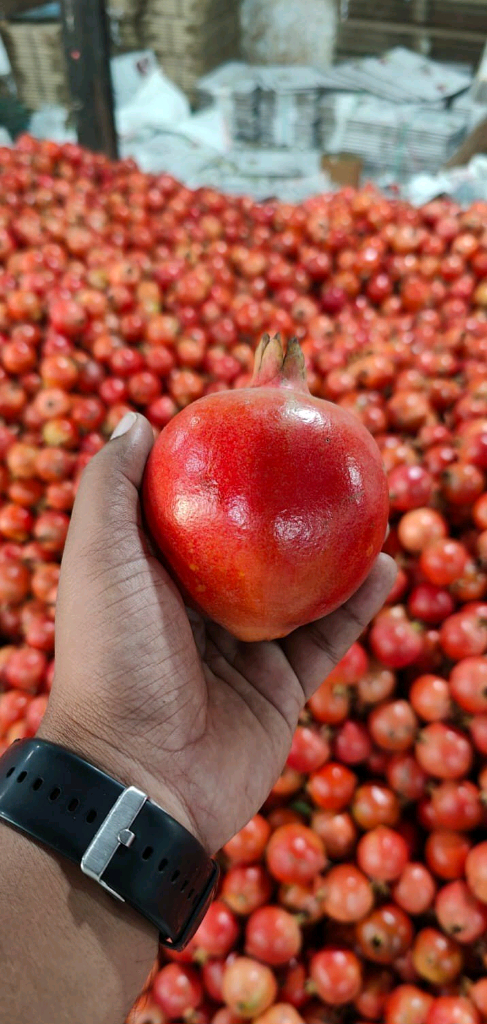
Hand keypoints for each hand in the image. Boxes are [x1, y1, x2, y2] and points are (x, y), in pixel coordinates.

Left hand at [42, 412, 395, 853]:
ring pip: (299, 588)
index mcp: (152, 575)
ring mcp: (241, 649)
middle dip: (287, 505)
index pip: (192, 506)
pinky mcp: (278, 688)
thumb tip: (138, 418)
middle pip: (252, 543)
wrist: (140, 779)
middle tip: (326, 458)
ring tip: (369, 505)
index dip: (223, 465)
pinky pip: (328, 638)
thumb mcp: (97, 558)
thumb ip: (109, 487)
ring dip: (334, 551)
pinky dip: (358, 604)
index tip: (259, 422)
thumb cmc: (112, 658)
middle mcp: (197, 609)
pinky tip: (385, 566)